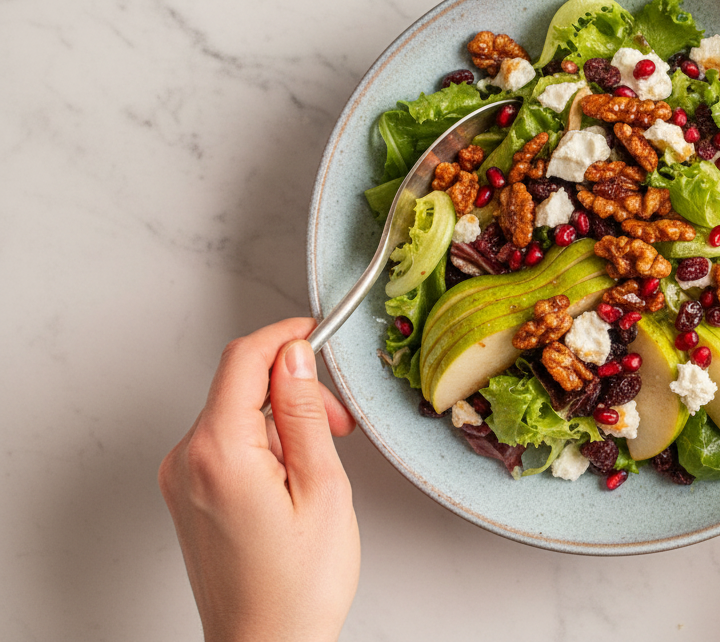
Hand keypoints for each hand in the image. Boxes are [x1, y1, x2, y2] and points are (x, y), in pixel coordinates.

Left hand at [159, 318, 359, 641]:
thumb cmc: (297, 587)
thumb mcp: (322, 488)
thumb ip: (305, 413)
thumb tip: (296, 356)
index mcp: (218, 453)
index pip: (244, 358)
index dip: (284, 335)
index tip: (318, 330)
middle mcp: (186, 460)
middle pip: (241, 384)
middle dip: (294, 389)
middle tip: (340, 426)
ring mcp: (180, 478)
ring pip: (236, 413)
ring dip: (282, 420)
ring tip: (320, 465)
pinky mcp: (186, 493)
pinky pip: (226, 442)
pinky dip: (264, 444)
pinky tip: (293, 479)